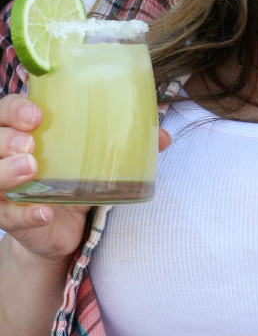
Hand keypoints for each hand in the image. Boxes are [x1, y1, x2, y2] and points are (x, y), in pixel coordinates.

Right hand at [0, 93, 171, 265]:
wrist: (60, 226)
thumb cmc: (73, 175)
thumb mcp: (95, 155)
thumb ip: (126, 141)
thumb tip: (163, 136)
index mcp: (24, 129)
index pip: (6, 109)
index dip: (15, 109)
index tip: (37, 115)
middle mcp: (7, 155)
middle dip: (7, 139)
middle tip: (30, 143)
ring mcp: (5, 188)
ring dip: (7, 171)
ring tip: (32, 168)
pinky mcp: (11, 218)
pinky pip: (9, 216)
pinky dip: (26, 214)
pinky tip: (45, 211)